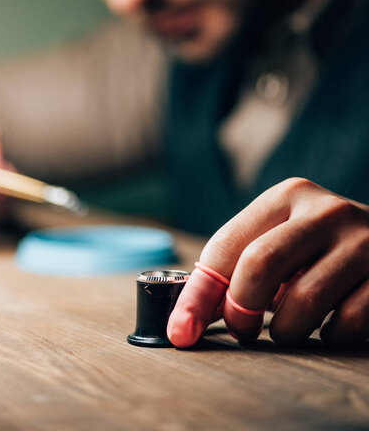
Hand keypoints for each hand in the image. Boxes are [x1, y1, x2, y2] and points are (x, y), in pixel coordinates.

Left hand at [168, 178, 368, 347]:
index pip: (226, 245)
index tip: (181, 331)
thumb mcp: (281, 239)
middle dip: (239, 309)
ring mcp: (361, 242)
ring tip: (292, 325)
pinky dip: (328, 335)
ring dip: (286, 330)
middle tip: (242, 329)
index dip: (197, 294)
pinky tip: (330, 321)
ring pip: (302, 302)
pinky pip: (344, 325)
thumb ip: (239, 265)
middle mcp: (325, 211)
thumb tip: (189, 313)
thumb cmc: (320, 247)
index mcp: (288, 196)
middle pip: (259, 264)